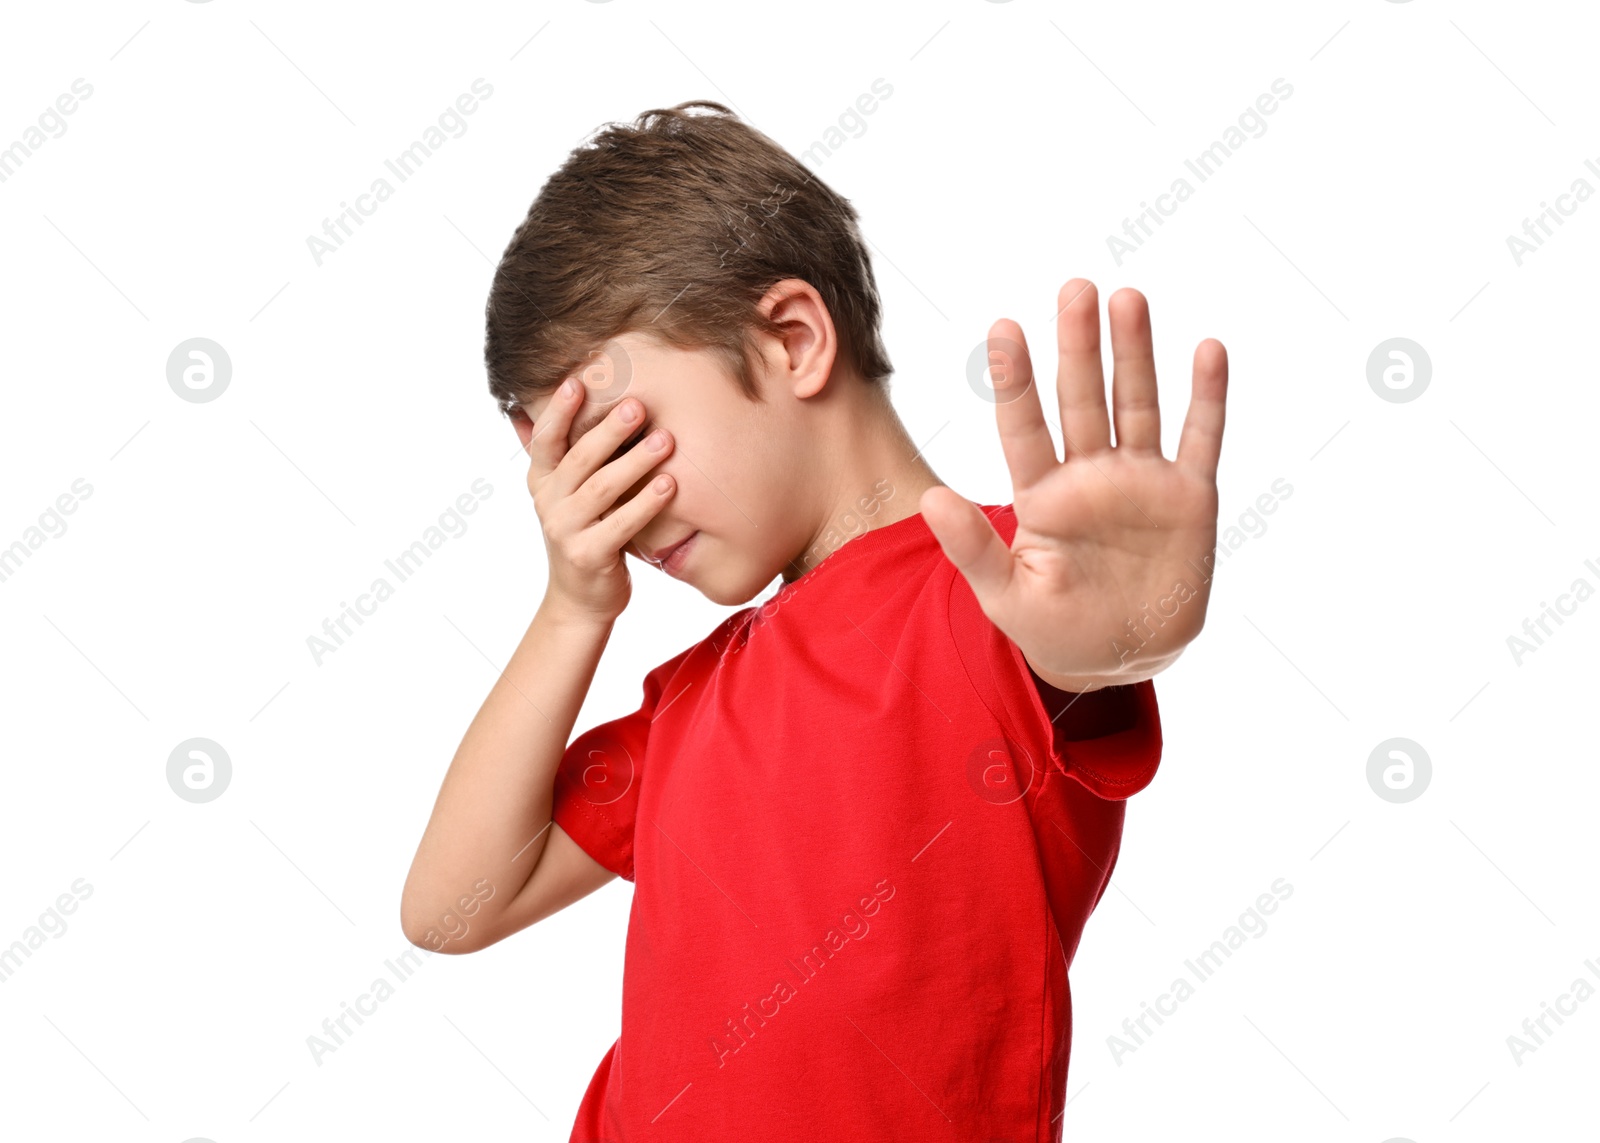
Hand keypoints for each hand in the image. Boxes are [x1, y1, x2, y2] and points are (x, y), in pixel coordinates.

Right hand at [509, 379, 675, 622]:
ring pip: (602, 488)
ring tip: (665, 440)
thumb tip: (547, 404)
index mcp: (541, 481)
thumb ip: (565, 456)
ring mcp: (566, 531)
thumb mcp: (565, 494)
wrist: (579, 599)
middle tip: (638, 406)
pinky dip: (645, 504)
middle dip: (609, 430)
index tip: (578, 381)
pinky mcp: (588, 556)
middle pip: (579, 459)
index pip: (546, 439)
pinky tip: (668, 484)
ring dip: (635, 461)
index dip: (559, 411)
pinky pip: (621, 524)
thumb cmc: (584, 533)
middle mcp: (548, 502)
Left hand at [920, 280, 1228, 686]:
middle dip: (1078, 346)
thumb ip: (971, 549)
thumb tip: (929, 501)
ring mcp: (1141, 481)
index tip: (1002, 329)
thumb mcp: (1006, 596)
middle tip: (1074, 289)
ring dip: (1134, 354)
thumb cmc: (1055, 628)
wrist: (1121, 659)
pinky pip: (1200, 439)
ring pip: (1136, 405)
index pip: (1023, 428)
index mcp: (1042, 495)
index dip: (1015, 381)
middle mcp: (1090, 475)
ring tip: (1128, 298)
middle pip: (1082, 400)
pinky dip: (1207, 398)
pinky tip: (1208, 350)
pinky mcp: (1188, 497)